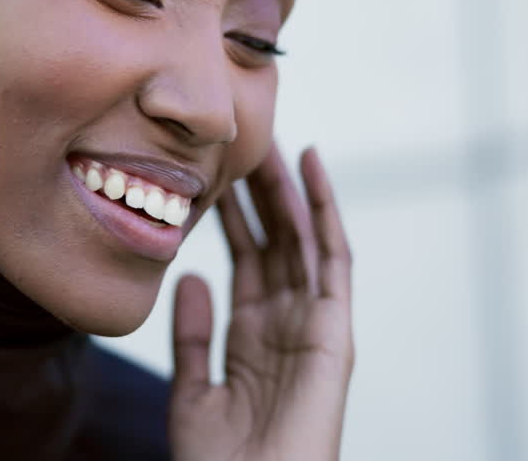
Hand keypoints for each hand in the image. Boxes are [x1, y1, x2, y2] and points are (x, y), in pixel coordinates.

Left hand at [169, 146, 353, 460]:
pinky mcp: (335, 330)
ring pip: (302, 236)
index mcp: (255, 336)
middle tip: (242, 138)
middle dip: (260, 190)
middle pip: (276, 239)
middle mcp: (287, 322)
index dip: (233, 213)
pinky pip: (333, 258)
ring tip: (270, 136)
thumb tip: (191, 276)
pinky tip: (311, 165)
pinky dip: (325, 208)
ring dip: (288, 186)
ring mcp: (314, 323)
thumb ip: (192, 334)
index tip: (212, 170)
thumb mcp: (192, 390)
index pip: (246, 257)